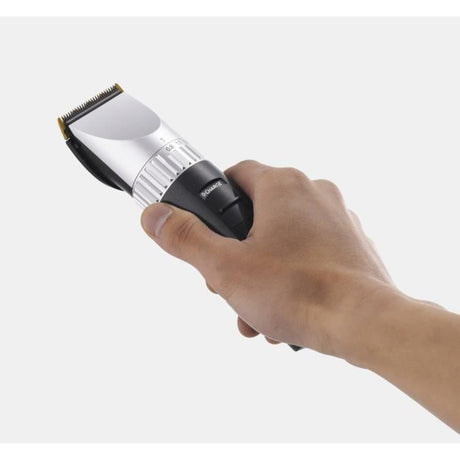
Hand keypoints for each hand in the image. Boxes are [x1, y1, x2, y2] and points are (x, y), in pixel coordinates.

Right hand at [140, 160, 397, 360]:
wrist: (364, 322)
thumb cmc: (301, 291)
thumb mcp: (225, 267)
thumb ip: (185, 238)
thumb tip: (155, 216)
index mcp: (283, 186)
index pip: (236, 175)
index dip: (215, 201)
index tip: (207, 224)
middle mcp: (314, 194)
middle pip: (258, 214)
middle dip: (236, 252)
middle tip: (227, 283)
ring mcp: (337, 219)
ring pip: (283, 240)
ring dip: (262, 274)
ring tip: (254, 310)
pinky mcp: (350, 245)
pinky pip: (309, 256)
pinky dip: (290, 279)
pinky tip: (282, 313)